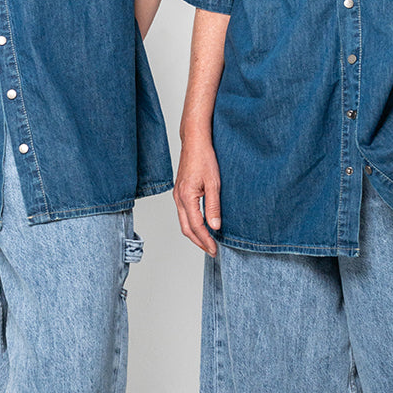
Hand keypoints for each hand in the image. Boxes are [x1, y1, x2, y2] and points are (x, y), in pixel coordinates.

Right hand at [174, 134, 221, 254]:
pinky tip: (202, 225)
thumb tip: (215, 227)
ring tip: (208, 241)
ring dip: (195, 234)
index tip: (215, 249)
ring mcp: (177, 195)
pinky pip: (184, 213)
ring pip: (183, 222)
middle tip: (212, 251)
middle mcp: (178, 198)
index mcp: (186, 197)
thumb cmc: (204, 158)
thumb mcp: (214, 183)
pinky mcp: (180, 191)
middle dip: (199, 241)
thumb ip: (213, 206)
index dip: (206, 240)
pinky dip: (192, 224)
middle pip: (186, 228)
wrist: (194, 141)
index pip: (196, 226)